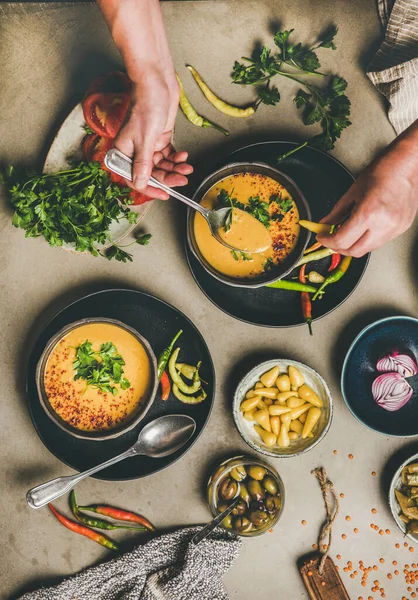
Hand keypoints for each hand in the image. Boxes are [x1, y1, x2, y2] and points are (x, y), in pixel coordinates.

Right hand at [114, 74, 192, 200]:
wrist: (157, 83)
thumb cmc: (146, 105)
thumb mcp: (145, 139)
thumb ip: (143, 164)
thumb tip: (140, 184)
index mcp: (122, 152)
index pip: (134, 178)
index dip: (150, 188)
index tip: (165, 194)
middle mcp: (133, 151)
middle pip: (151, 174)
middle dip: (168, 178)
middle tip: (182, 180)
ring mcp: (147, 146)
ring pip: (161, 166)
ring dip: (174, 169)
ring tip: (186, 168)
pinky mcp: (158, 139)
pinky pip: (167, 156)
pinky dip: (176, 159)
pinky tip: (183, 157)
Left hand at [318, 136, 417, 256]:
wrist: (407, 166)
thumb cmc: (382, 172)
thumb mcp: (352, 192)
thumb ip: (336, 212)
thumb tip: (325, 224)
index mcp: (368, 214)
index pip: (342, 240)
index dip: (327, 241)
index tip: (322, 237)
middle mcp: (383, 225)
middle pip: (354, 251)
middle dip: (339, 248)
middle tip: (331, 239)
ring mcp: (394, 229)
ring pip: (368, 249)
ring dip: (353, 245)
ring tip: (347, 233)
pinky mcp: (401, 229)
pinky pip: (379, 242)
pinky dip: (367, 239)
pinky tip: (363, 229)